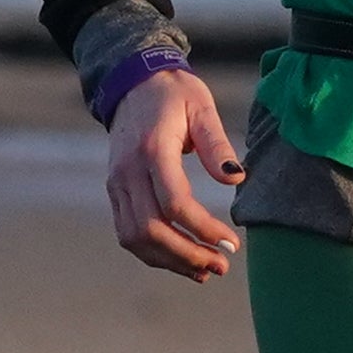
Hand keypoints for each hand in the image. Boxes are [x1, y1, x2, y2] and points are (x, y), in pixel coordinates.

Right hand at [106, 67, 244, 279]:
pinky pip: (128, 232)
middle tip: (221, 265)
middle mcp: (128, 171)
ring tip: (205, 270)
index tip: (232, 243)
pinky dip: (153, 253)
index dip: (203, 229)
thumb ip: (217, 145)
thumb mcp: (202, 108)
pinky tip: (181, 260)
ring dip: (170, 260)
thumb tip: (236, 180)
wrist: (133, 83)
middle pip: (151, 229)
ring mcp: (116, 184)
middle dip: (187, 255)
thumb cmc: (174, 94)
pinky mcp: (115, 191)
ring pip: (135, 238)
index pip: (174, 203)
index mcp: (153, 150)